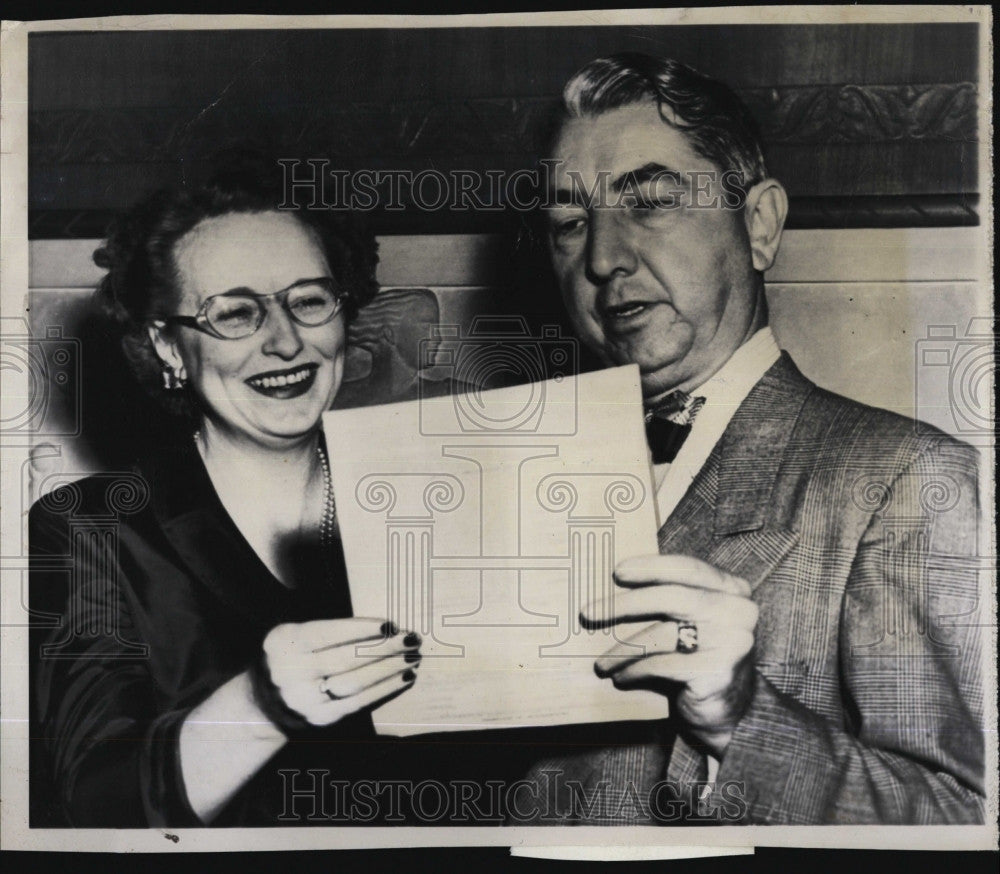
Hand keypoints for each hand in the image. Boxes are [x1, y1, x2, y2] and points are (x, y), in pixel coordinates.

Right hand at [262, 619, 420, 726]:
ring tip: (413, 657)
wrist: (263, 703)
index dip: (362, 629)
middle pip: (346, 659)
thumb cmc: (292, 657)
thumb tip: (383, 628)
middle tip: (411, 639)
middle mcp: (292, 672)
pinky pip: (359, 703)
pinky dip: (385, 689)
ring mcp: (306, 699)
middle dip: (384, 648)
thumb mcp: (296, 635)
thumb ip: (330, 630)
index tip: (390, 624)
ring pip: (356, 683)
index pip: (329, 633)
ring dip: (389, 669)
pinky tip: (404, 678)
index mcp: (286, 643)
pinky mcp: (322, 719)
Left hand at [582, 554, 757, 757]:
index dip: (651, 567)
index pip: (688, 568)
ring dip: (623, 648)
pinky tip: (621, 677)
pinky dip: (635, 670)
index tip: (617, 572)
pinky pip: (663, 665)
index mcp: (734, 590)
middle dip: (626, 604)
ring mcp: (732, 642)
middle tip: (589, 612)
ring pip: (663, 635)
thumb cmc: (703, 658)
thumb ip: (672, 600)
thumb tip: (613, 588)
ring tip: (602, 661)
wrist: (734, 712)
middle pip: (672, 597)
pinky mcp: (718, 672)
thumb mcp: (695, 622)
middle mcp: (738, 611)